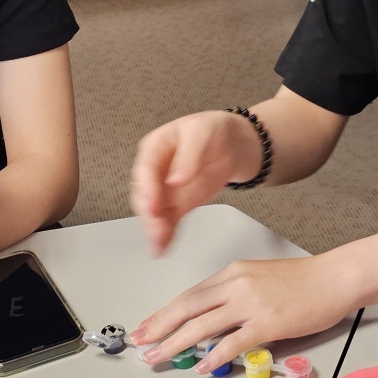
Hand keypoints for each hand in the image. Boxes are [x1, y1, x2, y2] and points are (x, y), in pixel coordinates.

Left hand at [129, 254, 357, 372]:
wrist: (335, 278)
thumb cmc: (303, 280)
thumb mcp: (259, 278)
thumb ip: (234, 296)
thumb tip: (212, 322)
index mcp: (232, 274)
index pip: (189, 295)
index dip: (164, 312)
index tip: (147, 326)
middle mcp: (236, 284)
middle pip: (187, 307)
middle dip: (159, 326)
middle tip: (140, 342)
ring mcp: (251, 303)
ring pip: (202, 325)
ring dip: (176, 343)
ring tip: (159, 357)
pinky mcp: (268, 322)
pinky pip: (233, 341)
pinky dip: (214, 355)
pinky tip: (202, 365)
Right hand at [131, 110, 258, 254]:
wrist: (231, 144)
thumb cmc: (213, 130)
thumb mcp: (203, 132)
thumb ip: (189, 154)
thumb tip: (175, 178)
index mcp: (155, 147)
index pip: (146, 170)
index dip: (148, 190)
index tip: (154, 206)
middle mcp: (155, 171)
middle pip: (145, 194)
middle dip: (149, 214)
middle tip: (157, 228)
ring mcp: (164, 189)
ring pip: (153, 212)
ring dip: (154, 228)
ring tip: (159, 242)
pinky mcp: (176, 204)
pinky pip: (167, 221)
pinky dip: (165, 235)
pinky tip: (162, 247)